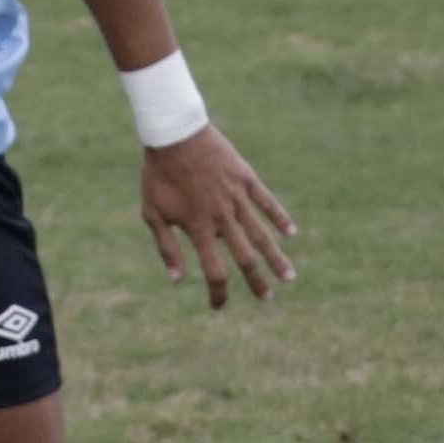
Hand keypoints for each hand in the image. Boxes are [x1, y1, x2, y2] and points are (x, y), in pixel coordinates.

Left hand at [140, 125, 296, 307]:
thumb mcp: (152, 213)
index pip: (214, 270)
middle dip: (256, 280)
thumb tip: (176, 280)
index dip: (218, 292)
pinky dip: (280, 218)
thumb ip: (166, 247)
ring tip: (289, 277)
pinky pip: (267, 202)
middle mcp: (222, 217)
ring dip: (276, 257)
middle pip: (245, 257)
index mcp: (198, 228)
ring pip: (262, 234)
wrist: (174, 135)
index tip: (219, 307)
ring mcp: (237, 197)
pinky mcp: (246, 179)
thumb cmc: (158, 176)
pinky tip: (290, 234)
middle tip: (266, 297)